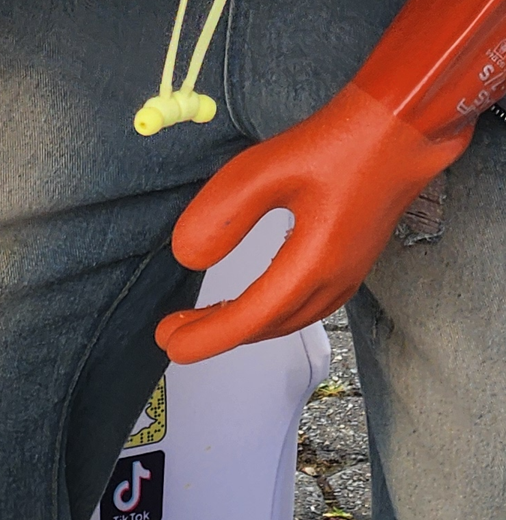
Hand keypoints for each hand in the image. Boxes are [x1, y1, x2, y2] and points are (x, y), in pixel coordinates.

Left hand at [156, 83, 469, 363]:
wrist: (412, 120)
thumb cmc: (350, 137)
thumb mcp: (266, 167)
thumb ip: (224, 214)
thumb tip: (188, 255)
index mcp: (314, 263)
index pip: (249, 319)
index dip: (204, 337)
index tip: (167, 340)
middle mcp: (336, 277)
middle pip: (267, 326)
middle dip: (217, 333)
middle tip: (174, 331)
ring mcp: (350, 271)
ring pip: (289, 319)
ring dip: (245, 325)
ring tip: (204, 320)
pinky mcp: (354, 259)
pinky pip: (306, 304)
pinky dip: (272, 312)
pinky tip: (254, 301)